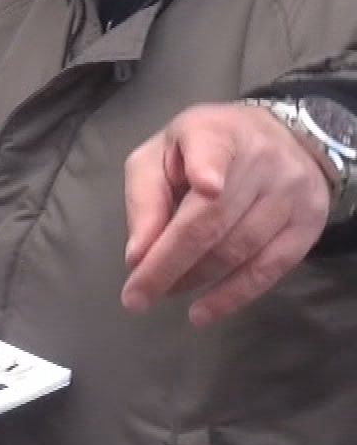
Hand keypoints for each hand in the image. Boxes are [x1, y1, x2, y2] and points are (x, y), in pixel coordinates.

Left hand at [123, 103, 330, 326]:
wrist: (280, 139)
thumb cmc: (202, 151)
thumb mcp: (160, 156)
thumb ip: (146, 197)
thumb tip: (137, 254)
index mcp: (216, 132)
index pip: (214, 148)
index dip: (209, 167)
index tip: (208, 186)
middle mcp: (261, 159)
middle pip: (213, 220)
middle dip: (169, 264)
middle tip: (135, 297)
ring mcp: (290, 193)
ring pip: (239, 248)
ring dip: (194, 279)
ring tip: (162, 294)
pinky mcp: (308, 223)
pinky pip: (270, 268)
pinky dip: (234, 295)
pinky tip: (204, 312)